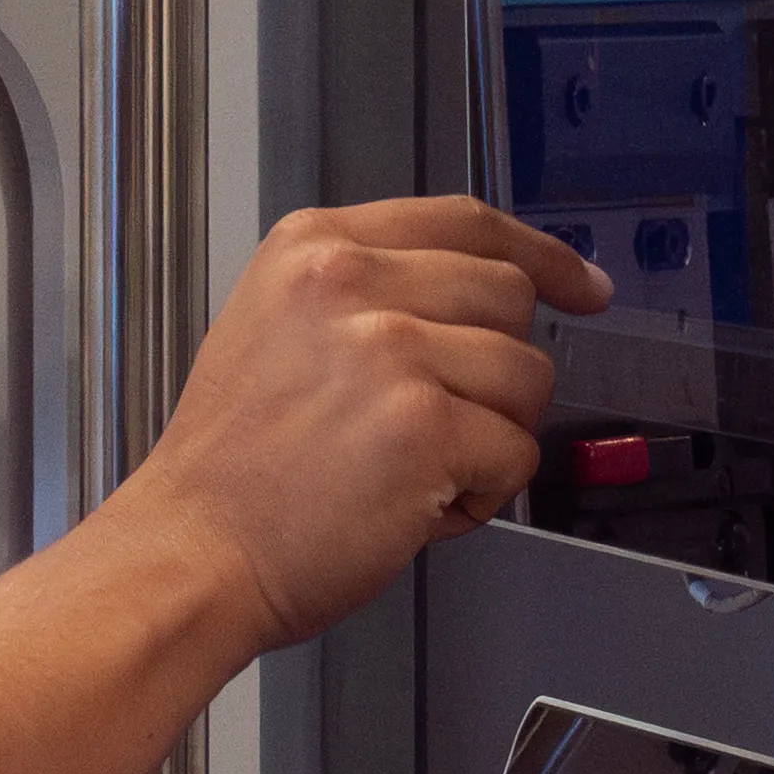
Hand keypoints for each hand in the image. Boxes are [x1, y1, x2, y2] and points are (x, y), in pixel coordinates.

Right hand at [105, 196, 594, 651]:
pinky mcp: (423, 425)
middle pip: (509, 295)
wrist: (192, 552)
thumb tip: (489, 299)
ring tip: (414, 467)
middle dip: (498, 368)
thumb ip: (370, 293)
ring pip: (526, 377)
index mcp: (313, 248)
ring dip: (491, 435)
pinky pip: (516, 454)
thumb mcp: (277, 329)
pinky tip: (414, 503)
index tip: (581, 285)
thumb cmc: (234, 469)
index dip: (541, 254)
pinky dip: (482, 495)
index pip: (466, 221)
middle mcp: (348, 282)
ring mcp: (388, 349)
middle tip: (442, 421)